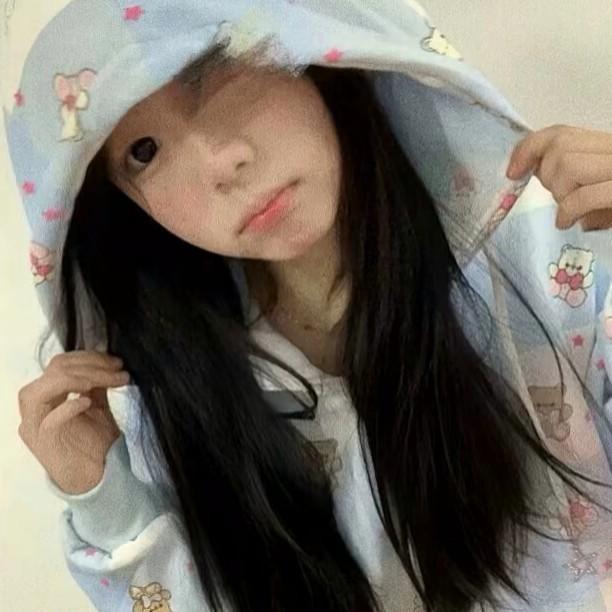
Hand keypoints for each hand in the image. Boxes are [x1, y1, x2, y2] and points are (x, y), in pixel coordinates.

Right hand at [17, 350, 129, 494]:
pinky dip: (68, 406)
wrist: (97, 476)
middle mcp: (34, 407)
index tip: (116, 362)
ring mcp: (34, 425)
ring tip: (108, 381)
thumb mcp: (97, 405)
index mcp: (46, 395)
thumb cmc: (95, 441)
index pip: (60, 363)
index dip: (89, 358)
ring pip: (45, 389)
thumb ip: (95, 384)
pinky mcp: (42, 443)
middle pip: (55, 371)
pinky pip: (49, 420)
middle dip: (92, 366)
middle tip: (119, 370)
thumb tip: (106, 361)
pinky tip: (87, 402)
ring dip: (82, 379)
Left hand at [506, 124, 611, 230]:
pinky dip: (568, 211)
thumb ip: (572, 179)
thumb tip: (530, 171)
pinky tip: (568, 222)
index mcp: (609, 147)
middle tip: (559, 197)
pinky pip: (583, 195)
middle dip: (547, 175)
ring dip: (560, 193)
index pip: (561, 132)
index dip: (529, 148)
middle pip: (559, 147)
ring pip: (567, 165)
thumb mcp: (598, 195)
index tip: (512, 171)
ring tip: (570, 210)